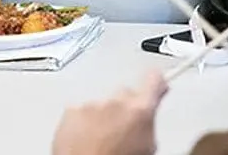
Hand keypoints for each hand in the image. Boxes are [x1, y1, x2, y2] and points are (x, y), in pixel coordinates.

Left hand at [52, 71, 167, 154]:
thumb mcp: (146, 147)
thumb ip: (148, 123)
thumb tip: (147, 117)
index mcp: (139, 111)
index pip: (153, 80)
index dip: (155, 82)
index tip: (156, 82)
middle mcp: (115, 102)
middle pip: (123, 93)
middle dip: (124, 106)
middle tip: (120, 128)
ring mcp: (91, 104)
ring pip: (101, 102)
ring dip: (102, 115)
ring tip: (100, 138)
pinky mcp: (71, 110)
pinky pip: (81, 110)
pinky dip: (83, 120)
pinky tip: (85, 137)